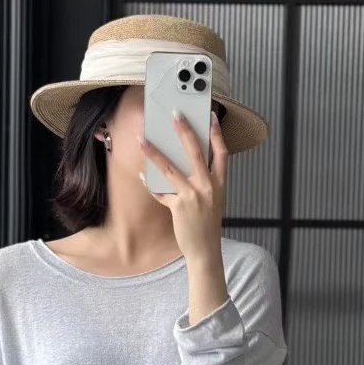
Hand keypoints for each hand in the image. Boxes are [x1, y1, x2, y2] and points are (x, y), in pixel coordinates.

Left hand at [140, 110, 227, 267]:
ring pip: (171, 169)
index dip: (217, 134)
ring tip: (142, 140)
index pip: (222, 153)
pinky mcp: (179, 207)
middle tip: (175, 115)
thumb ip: (204, 181)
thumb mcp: (214, 199)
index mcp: (220, 183)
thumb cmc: (207, 224)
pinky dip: (149, 183)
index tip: (211, 116)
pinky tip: (141, 174)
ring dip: (154, 153)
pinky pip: (160, 191)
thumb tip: (185, 162)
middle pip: (196, 153)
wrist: (206, 250)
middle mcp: (208, 187)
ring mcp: (194, 196)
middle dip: (185, 131)